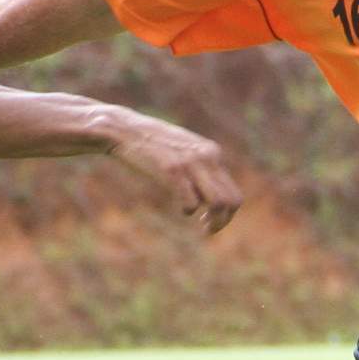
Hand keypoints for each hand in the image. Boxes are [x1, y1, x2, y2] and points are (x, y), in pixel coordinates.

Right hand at [112, 113, 241, 234]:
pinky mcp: (172, 170)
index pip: (234, 191)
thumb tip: (205, 194)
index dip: (228, 213)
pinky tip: (182, 210)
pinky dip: (189, 210)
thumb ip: (197, 166)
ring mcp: (191, 163)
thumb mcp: (182, 150)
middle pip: (231, 200)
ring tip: (203, 228)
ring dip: (213, 221)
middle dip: (223, 221)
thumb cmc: (151, 145)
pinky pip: (192, 201)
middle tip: (208, 230)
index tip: (211, 220)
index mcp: (212, 152)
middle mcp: (207, 156)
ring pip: (218, 203)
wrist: (124, 129)